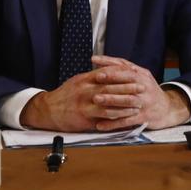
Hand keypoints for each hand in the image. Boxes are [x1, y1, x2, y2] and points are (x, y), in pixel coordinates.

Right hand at [19, 68, 143, 131]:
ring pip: (109, 103)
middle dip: (128, 88)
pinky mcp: (84, 117)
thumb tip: (109, 72)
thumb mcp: (78, 81)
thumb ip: (93, 78)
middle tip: (142, 88)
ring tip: (138, 103)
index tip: (136, 74)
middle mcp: (85, 90)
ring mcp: (84, 104)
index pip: (107, 74)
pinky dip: (116, 117)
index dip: (123, 75)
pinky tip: (125, 117)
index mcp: (85, 79)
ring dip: (125, 104)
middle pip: (111, 87)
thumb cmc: (64, 96)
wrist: (48, 110)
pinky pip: (103, 117)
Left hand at [89, 55, 190, 130]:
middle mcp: (144, 87)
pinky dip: (113, 123)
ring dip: (111, 100)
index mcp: (142, 75)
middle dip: (111, 80)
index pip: (126, 68)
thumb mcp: (142, 76)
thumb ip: (126, 70)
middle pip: (127, 82)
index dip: (111, 66)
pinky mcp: (143, 117)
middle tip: (95, 80)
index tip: (96, 64)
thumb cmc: (148, 90)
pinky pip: (127, 121)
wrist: (167, 109)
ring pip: (127, 101)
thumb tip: (104, 63)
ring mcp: (145, 103)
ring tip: (95, 99)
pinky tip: (100, 125)